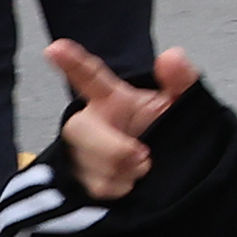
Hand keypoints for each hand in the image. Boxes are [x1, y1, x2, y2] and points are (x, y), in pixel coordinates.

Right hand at [47, 40, 196, 200]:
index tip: (55, 49)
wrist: (171, 168)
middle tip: (142, 154)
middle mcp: (90, 122)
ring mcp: (82, 151)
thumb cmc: (167, 128)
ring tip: (143, 168)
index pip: (89, 76)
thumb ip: (182, 80)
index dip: (72, 62)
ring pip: (86, 162)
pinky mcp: (83, 180)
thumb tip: (172, 56)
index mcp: (111, 98)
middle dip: (110, 146)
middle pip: (80, 129)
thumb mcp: (181, 103)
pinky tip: (132, 183)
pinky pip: (94, 187)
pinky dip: (119, 188)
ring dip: (120, 170)